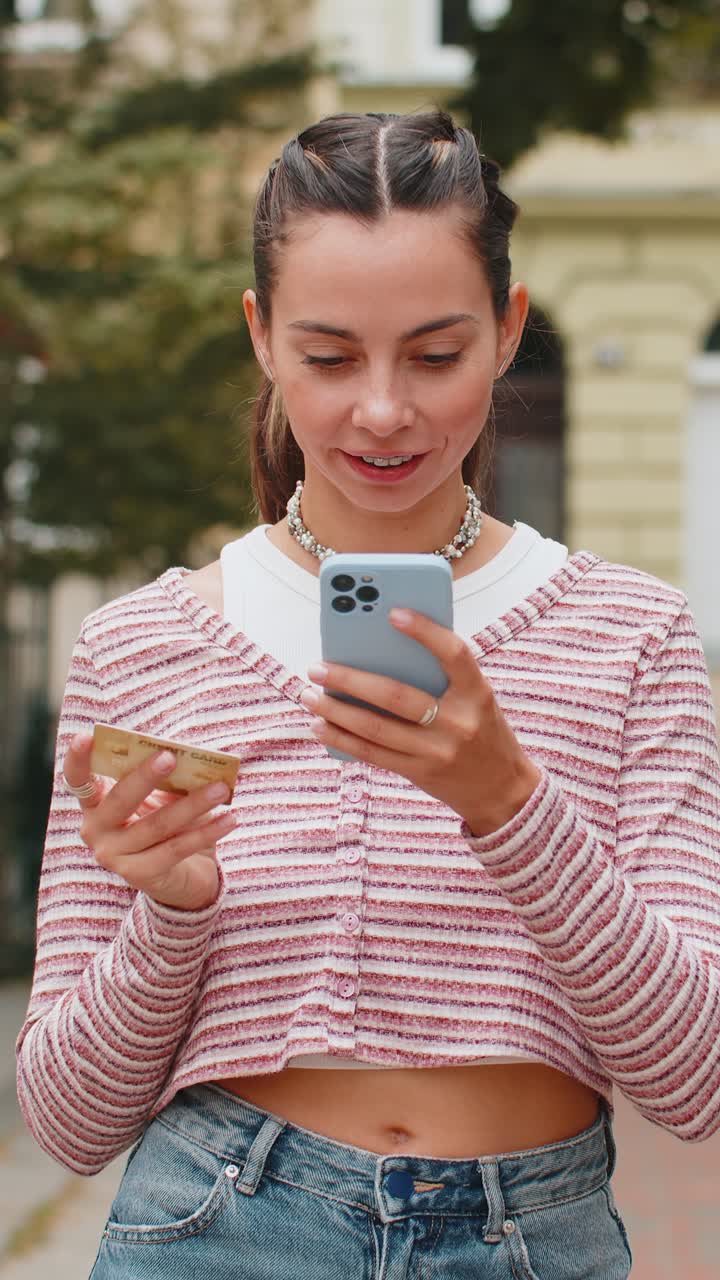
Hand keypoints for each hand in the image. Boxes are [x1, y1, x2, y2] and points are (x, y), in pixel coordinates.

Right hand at [63, 734, 237, 909]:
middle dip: (146, 776)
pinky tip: (230, 818)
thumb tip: (190, 756)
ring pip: (158, 825)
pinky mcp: (139, 875)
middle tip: (171, 756)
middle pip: (120, 799)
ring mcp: (113, 856)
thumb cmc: (169, 825)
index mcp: (95, 805)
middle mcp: (95, 831)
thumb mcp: (162, 798)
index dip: (79, 759)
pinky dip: (207, 831)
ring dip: (194, 804)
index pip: (78, 780)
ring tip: (222, 788)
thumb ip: (166, 778)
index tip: (86, 736)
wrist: (183, 877)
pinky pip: (177, 848)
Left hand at [300, 609, 541, 835]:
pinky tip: (320, 726)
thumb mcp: (475, 699)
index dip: (425, 632)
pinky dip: (342, 739)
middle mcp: (459, 722)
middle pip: (396, 695)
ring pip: (376, 728)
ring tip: (309, 695)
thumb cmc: (481, 730)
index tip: (393, 612)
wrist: (502, 789)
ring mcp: (439, 751)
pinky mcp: (421, 773)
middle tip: (318, 667)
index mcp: (478, 693)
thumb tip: (378, 652)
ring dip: (335, 710)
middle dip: (350, 679)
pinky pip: (373, 754)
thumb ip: (441, 677)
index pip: (454, 654)